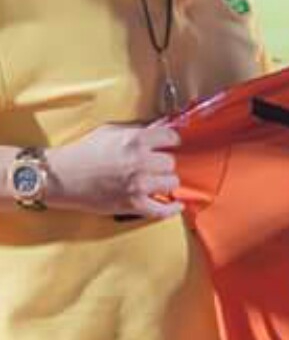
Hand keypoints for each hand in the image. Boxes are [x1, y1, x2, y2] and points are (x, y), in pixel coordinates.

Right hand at [45, 122, 181, 217]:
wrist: (60, 177)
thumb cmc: (83, 153)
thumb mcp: (111, 131)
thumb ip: (137, 130)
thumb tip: (158, 129)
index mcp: (136, 140)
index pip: (172, 138)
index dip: (170, 141)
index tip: (169, 145)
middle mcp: (140, 162)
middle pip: (171, 162)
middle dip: (162, 163)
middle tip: (153, 165)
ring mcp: (138, 185)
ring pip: (172, 183)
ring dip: (164, 182)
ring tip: (155, 181)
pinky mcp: (132, 205)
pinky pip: (162, 210)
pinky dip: (172, 208)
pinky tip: (177, 204)